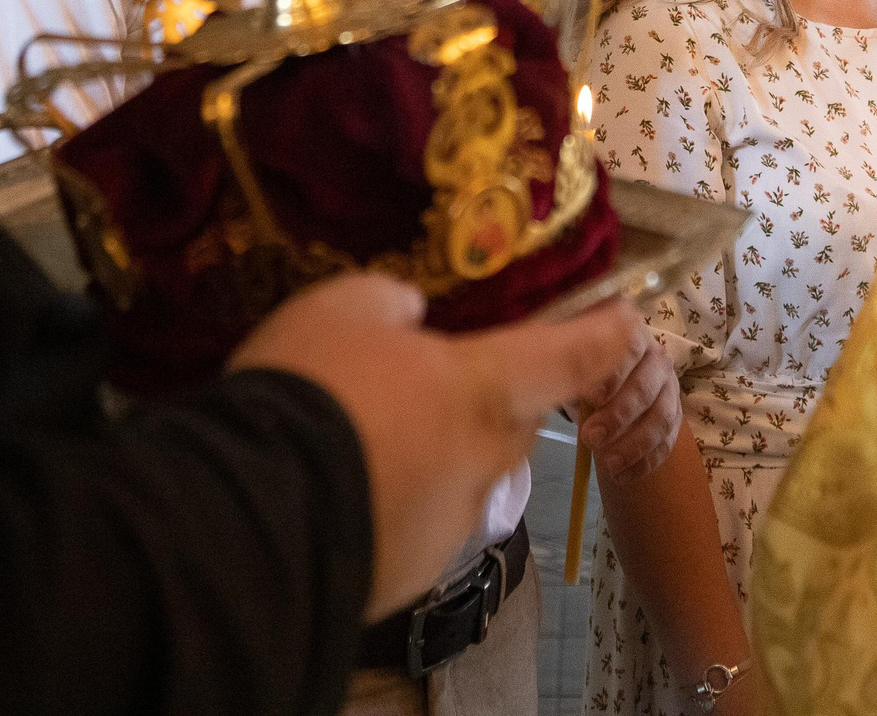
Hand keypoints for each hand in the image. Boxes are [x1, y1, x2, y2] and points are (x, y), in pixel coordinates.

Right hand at [231, 275, 636, 617]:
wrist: (251, 513)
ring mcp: (452, 521)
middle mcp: (488, 458)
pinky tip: (340, 486)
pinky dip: (392, 501)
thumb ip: (394, 305)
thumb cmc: (315, 389)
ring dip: (431, 453)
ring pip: (460, 473)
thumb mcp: (347, 307)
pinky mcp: (412, 571)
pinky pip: (415, 521)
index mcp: (489, 387)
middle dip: (483, 397)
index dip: (602, 333)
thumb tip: (409, 319)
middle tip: (426, 376)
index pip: (574, 356)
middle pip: (512, 418)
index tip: (625, 319)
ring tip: (362, 435)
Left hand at [573, 312, 680, 481]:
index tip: (591, 397)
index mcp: (630, 334)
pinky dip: (645, 462)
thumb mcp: (567, 358)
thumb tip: (565, 376)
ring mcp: (669, 389)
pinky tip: (622, 476)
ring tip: (607, 465)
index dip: (613, 372)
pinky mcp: (673, 418)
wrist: (598, 386)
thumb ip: (571, 362)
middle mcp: (656, 358)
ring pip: (662, 416)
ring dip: (635, 444)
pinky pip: (667, 442)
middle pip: (647, 386)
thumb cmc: (578, 366)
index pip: (629, 345)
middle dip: (620, 415)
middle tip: (590, 438)